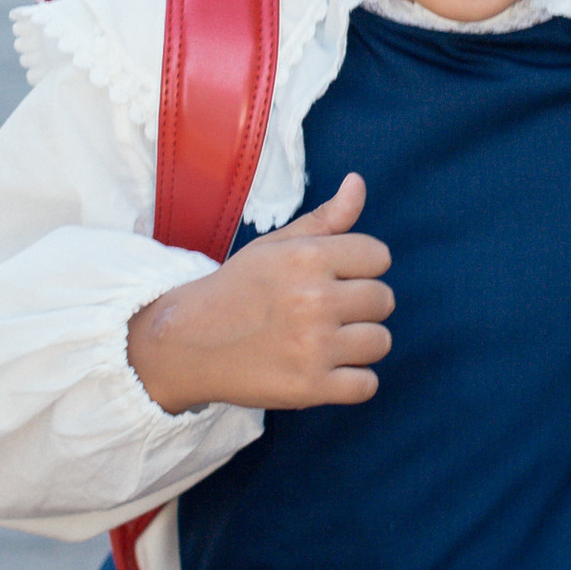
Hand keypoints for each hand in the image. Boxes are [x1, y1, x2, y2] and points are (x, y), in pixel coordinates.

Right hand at [128, 173, 393, 410]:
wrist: (186, 342)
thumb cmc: (236, 289)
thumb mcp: (275, 245)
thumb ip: (325, 218)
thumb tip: (358, 182)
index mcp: (307, 257)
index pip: (379, 256)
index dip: (360, 268)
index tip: (334, 279)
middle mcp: (314, 299)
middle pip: (383, 299)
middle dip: (361, 305)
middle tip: (326, 312)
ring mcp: (313, 346)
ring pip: (380, 342)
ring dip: (359, 344)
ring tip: (326, 341)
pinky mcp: (310, 387)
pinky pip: (366, 385)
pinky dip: (352, 382)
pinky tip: (327, 370)